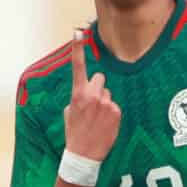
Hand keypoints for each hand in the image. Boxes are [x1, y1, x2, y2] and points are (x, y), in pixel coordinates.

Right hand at [62, 32, 120, 160]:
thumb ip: (78, 97)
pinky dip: (111, 114)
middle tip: (93, 104)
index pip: (78, 66)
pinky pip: (115, 105)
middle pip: (100, 78)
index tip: (78, 31)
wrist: (84, 155)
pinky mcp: (117, 111)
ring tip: (98, 119)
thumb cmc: (74, 132)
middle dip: (97, 87)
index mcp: (77, 93)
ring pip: (108, 93)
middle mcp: (92, 95)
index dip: (78, 48)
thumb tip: (86, 92)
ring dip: (104, 102)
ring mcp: (106, 103)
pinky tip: (105, 125)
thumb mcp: (70, 111)